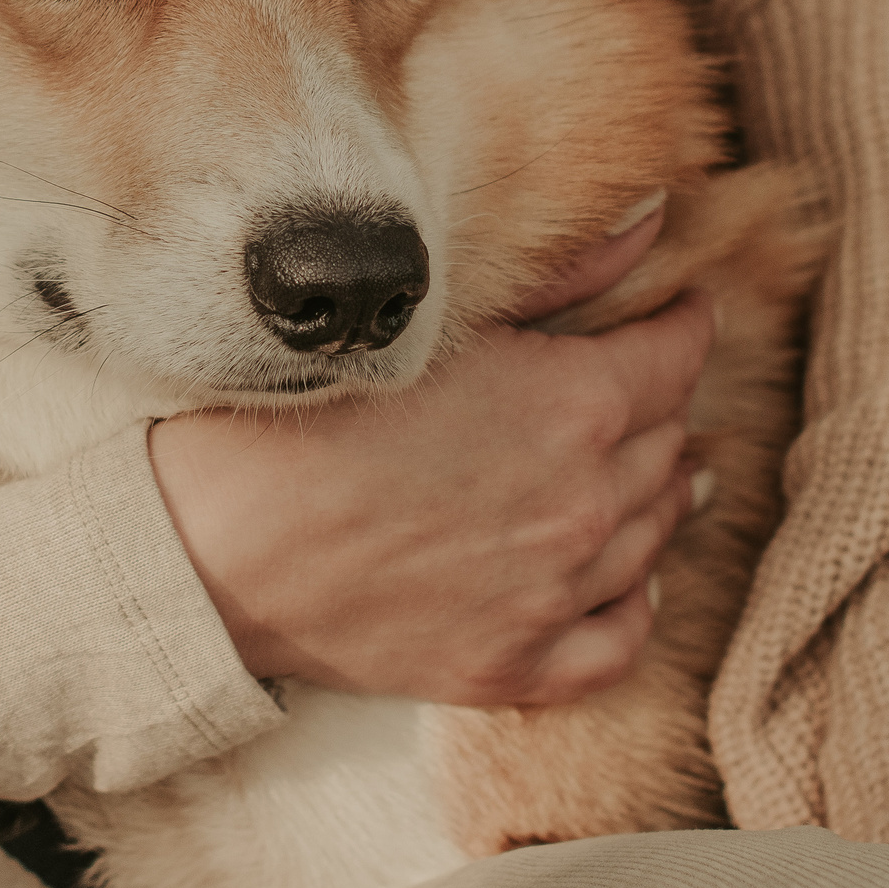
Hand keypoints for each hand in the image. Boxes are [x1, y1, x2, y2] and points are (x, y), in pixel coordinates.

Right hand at [150, 212, 708, 706]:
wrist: (208, 548)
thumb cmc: (295, 413)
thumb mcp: (429, 317)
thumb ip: (559, 272)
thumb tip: (655, 220)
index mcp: (577, 404)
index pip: (677, 356)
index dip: (679, 325)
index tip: (672, 312)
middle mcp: (587, 504)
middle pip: (666, 442)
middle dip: (660, 405)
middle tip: (642, 383)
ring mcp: (553, 596)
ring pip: (653, 537)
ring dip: (657, 493)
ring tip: (653, 468)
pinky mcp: (510, 667)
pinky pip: (617, 642)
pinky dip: (633, 605)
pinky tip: (625, 580)